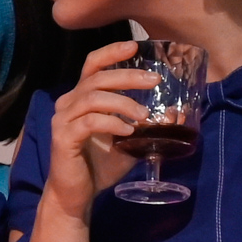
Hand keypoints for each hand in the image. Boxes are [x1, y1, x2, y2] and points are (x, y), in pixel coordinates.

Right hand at [42, 39, 152, 221]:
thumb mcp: (130, 141)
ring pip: (93, 98)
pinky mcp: (63, 138)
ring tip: (144, 115)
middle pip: (97, 78)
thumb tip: (178, 113)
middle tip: (154, 81)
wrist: (76, 194)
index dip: (111, 53)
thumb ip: (147, 126)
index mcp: (81, 98)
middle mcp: (68, 104)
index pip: (92, 65)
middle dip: (127, 76)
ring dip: (123, 103)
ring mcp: (63, 121)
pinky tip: (127, 131)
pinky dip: (111, 123)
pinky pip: (89, 122)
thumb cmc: (100, 165)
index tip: (134, 46)